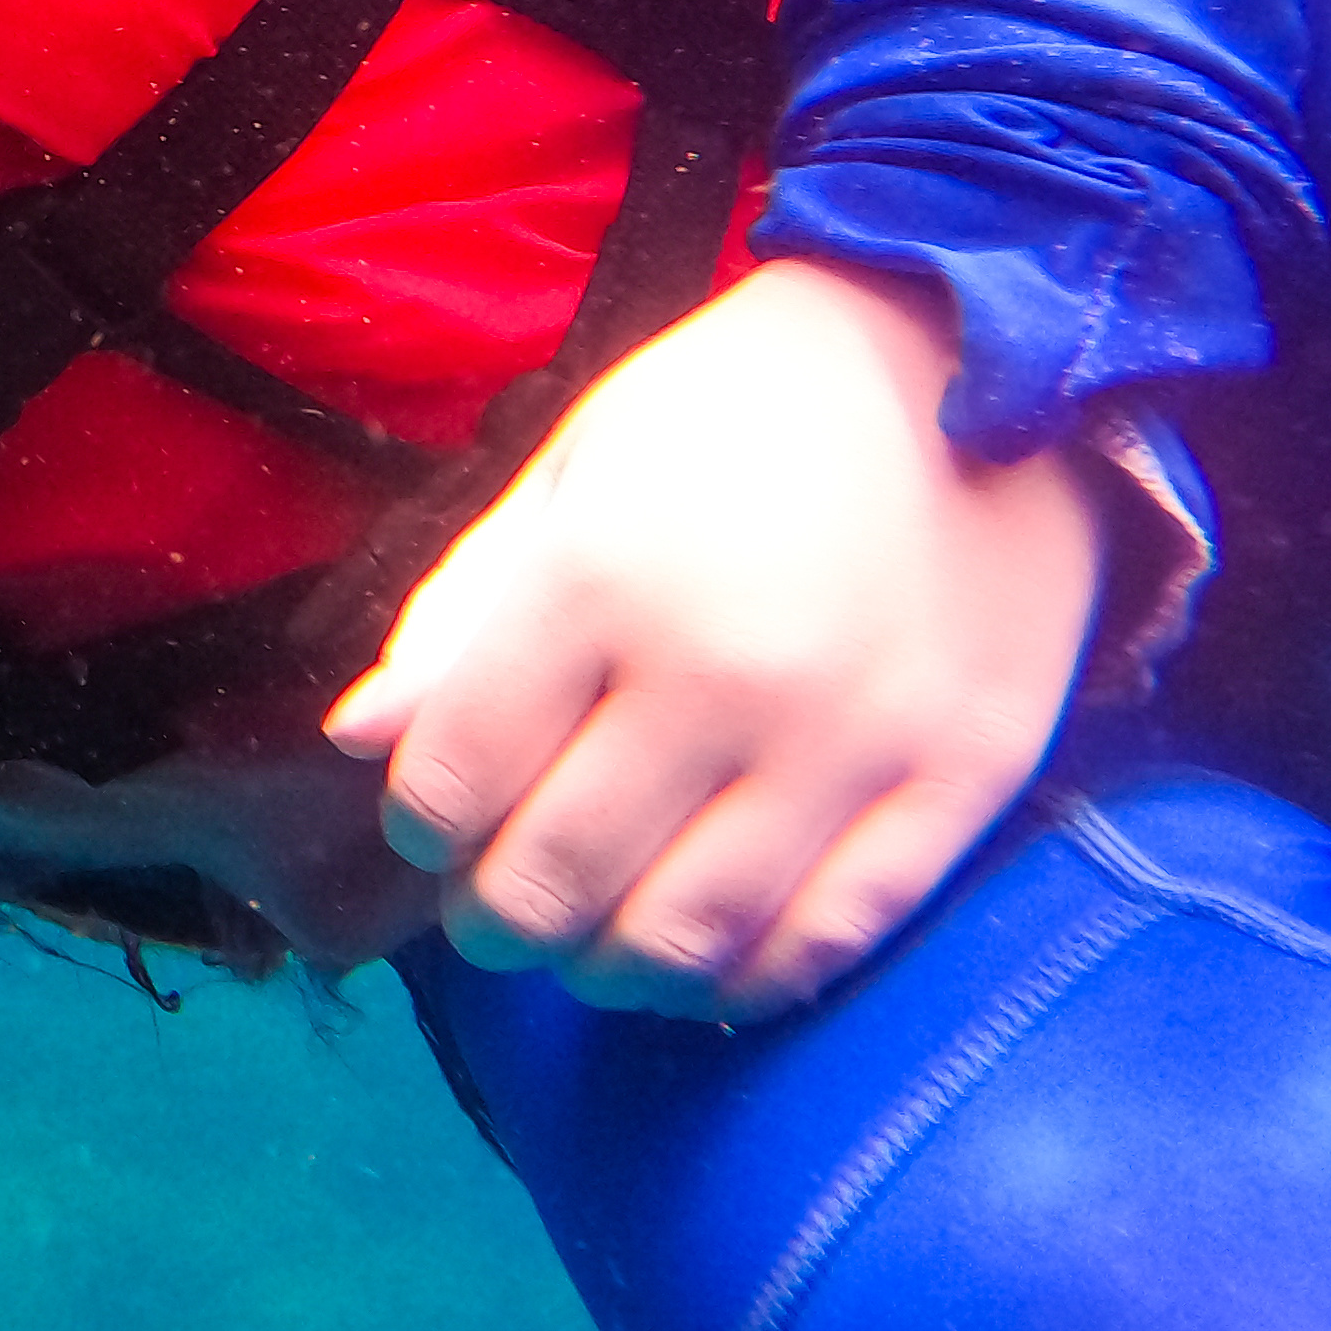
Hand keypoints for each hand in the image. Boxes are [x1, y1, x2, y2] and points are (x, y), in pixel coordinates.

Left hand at [323, 259, 1102, 1019]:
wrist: (971, 354)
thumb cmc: (737, 408)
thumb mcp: (573, 469)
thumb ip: (460, 610)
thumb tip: (358, 741)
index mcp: (602, 579)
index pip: (454, 778)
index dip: (421, 825)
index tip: (435, 822)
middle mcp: (721, 675)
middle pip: (553, 880)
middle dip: (495, 919)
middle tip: (497, 910)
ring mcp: (849, 741)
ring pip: (683, 938)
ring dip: (605, 969)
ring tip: (590, 945)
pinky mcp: (960, 783)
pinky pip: (825, 939)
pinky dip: (742, 976)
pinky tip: (707, 951)